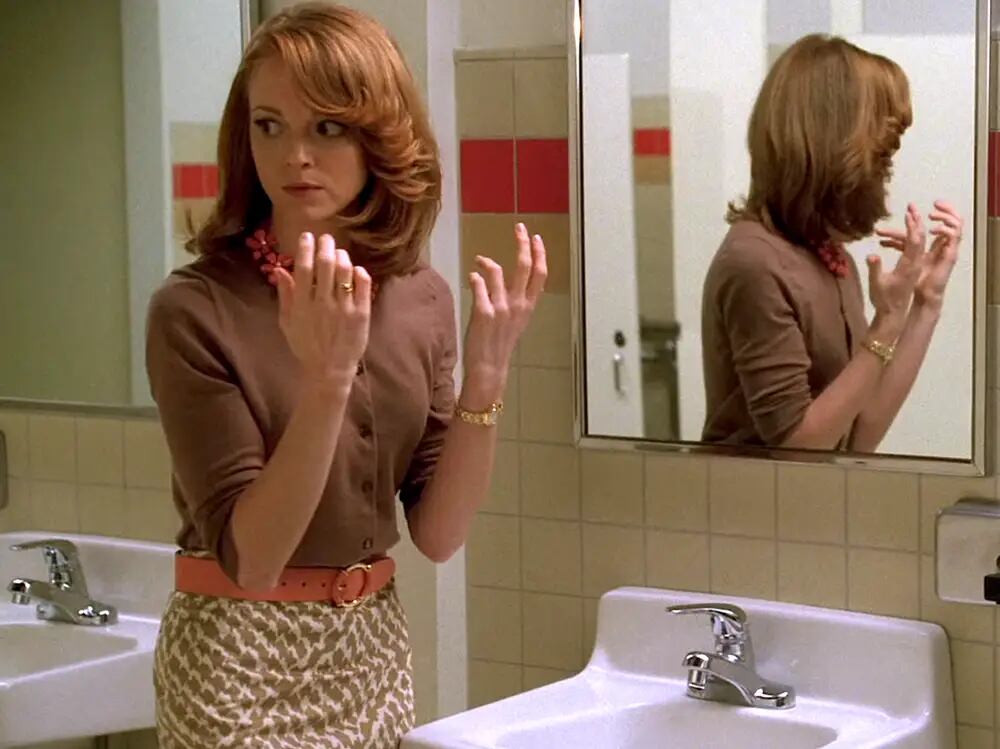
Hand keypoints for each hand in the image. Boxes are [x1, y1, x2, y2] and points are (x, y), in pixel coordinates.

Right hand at [272, 233, 371, 388]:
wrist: (328, 370)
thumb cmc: (305, 345)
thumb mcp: (287, 322)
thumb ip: (285, 295)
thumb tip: (279, 268)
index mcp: (302, 304)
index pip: (303, 268)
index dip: (305, 248)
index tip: (307, 237)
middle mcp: (323, 303)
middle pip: (326, 264)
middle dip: (325, 245)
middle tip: (326, 239)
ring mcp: (344, 308)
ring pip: (345, 271)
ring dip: (342, 256)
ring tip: (339, 253)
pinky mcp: (361, 313)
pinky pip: (363, 285)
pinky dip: (359, 272)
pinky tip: (355, 270)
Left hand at [462, 223, 547, 407]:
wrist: (488, 368)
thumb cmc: (498, 346)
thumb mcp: (514, 322)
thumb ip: (514, 302)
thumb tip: (504, 282)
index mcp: (528, 307)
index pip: (540, 275)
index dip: (539, 253)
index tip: (536, 238)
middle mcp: (518, 305)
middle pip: (525, 266)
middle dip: (523, 243)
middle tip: (519, 228)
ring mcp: (501, 308)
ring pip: (498, 271)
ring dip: (487, 261)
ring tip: (480, 260)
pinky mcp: (484, 313)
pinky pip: (479, 285)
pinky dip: (475, 277)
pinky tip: (471, 277)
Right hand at [867, 202, 923, 339]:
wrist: (893, 312)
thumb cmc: (884, 299)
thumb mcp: (876, 283)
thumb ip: (875, 268)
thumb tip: (872, 254)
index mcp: (908, 266)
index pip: (914, 242)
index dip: (912, 227)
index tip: (908, 213)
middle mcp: (915, 264)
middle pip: (919, 238)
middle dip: (916, 221)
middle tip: (911, 206)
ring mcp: (914, 265)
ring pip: (917, 243)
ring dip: (913, 228)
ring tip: (907, 216)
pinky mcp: (911, 267)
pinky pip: (912, 249)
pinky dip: (906, 239)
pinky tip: (892, 237)